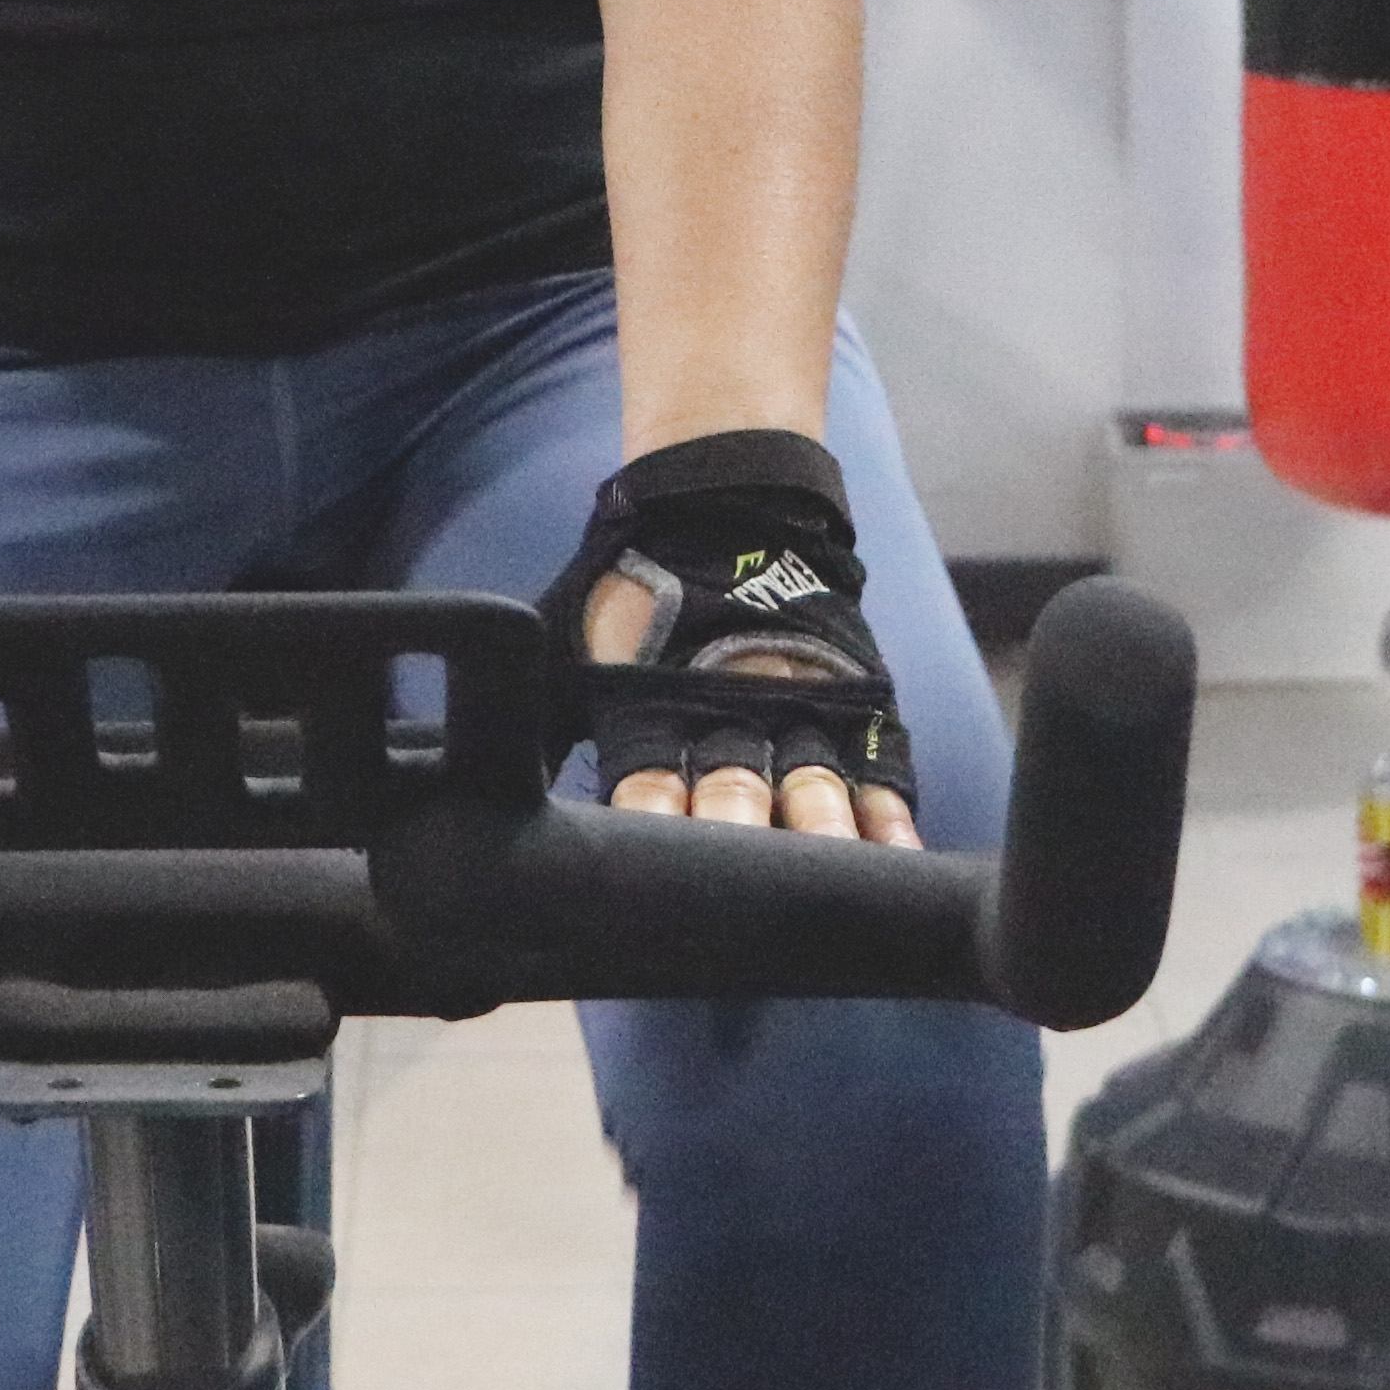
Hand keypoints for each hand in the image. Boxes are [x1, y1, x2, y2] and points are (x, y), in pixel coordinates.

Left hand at [547, 429, 921, 847]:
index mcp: (654, 702)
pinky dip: (887, 813)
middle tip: (744, 887)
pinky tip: (901, 855)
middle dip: (736, 833)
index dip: (649, 822)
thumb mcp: (578, 648)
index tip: (648, 871)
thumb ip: (556, 720)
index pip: (646, 779)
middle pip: (733, 790)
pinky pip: (875, 766)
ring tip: (835, 879)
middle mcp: (730, 711)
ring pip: (810, 785)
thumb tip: (488, 793)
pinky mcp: (850, 699)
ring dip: (821, 836)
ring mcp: (798, 705)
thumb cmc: (640, 591)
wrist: (725, 503)